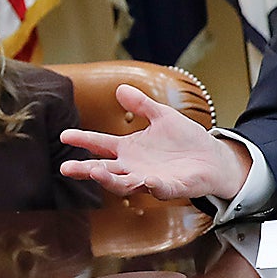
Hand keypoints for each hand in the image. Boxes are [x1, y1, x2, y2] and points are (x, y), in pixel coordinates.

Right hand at [60, 85, 251, 202]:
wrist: (212, 158)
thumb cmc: (185, 139)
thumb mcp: (162, 116)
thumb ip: (141, 105)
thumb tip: (120, 89)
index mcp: (129, 149)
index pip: (101, 144)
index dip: (83, 140)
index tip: (64, 136)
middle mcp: (134, 167)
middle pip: (104, 170)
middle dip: (85, 169)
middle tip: (65, 169)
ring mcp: (150, 179)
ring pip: (124, 184)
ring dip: (110, 180)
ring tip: (95, 172)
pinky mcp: (171, 187)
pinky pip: (160, 188)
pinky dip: (154, 185)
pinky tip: (148, 180)